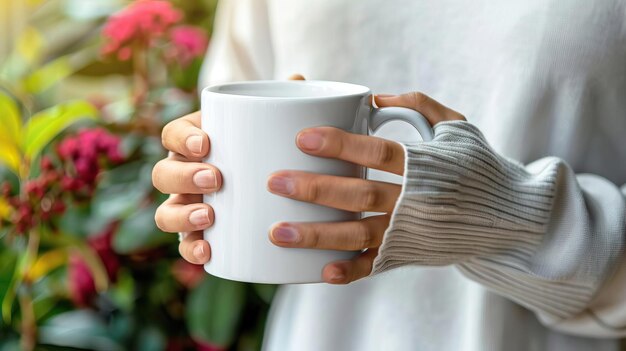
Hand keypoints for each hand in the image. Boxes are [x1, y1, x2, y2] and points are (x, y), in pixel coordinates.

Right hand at [152, 75, 305, 263]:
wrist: (272, 184)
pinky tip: (207, 252)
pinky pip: (184, 245)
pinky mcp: (199, 234)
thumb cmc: (265, 146)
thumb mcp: (273, 125)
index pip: (172, 133)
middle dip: (184, 176)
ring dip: (182, 215)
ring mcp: (188, 205)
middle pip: (163, 174)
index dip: (182, 139)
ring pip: (166, 212)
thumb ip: (282, 102)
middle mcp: (184, 173)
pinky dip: (190, 249)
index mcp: (195, 141)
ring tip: (210, 217)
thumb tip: (298, 79)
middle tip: (216, 179)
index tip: (207, 143)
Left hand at [267, 92, 464, 283]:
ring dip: (317, 235)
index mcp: (428, 165)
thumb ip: (419, 105)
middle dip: (315, 190)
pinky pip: (377, 266)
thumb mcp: (458, 126)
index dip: (339, 144)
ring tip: (277, 232)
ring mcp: (413, 232)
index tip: (302, 138)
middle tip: (276, 183)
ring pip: (360, 235)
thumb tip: (372, 97)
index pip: (377, 152)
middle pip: (361, 195)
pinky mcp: (411, 254)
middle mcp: (418, 201)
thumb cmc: (478, 165)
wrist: (511, 216)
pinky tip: (322, 271)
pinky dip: (351, 271)